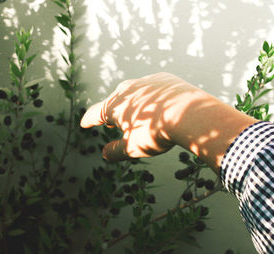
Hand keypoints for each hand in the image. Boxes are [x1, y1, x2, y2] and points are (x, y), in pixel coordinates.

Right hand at [80, 72, 257, 171]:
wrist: (188, 113)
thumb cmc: (156, 133)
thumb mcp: (133, 148)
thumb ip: (116, 151)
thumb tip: (105, 154)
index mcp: (114, 106)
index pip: (95, 114)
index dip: (89, 120)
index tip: (84, 123)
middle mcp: (126, 89)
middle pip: (114, 102)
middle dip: (113, 114)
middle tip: (113, 123)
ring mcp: (145, 81)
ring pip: (134, 93)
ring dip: (133, 104)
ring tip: (138, 115)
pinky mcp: (163, 79)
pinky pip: (153, 88)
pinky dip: (153, 97)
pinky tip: (160, 105)